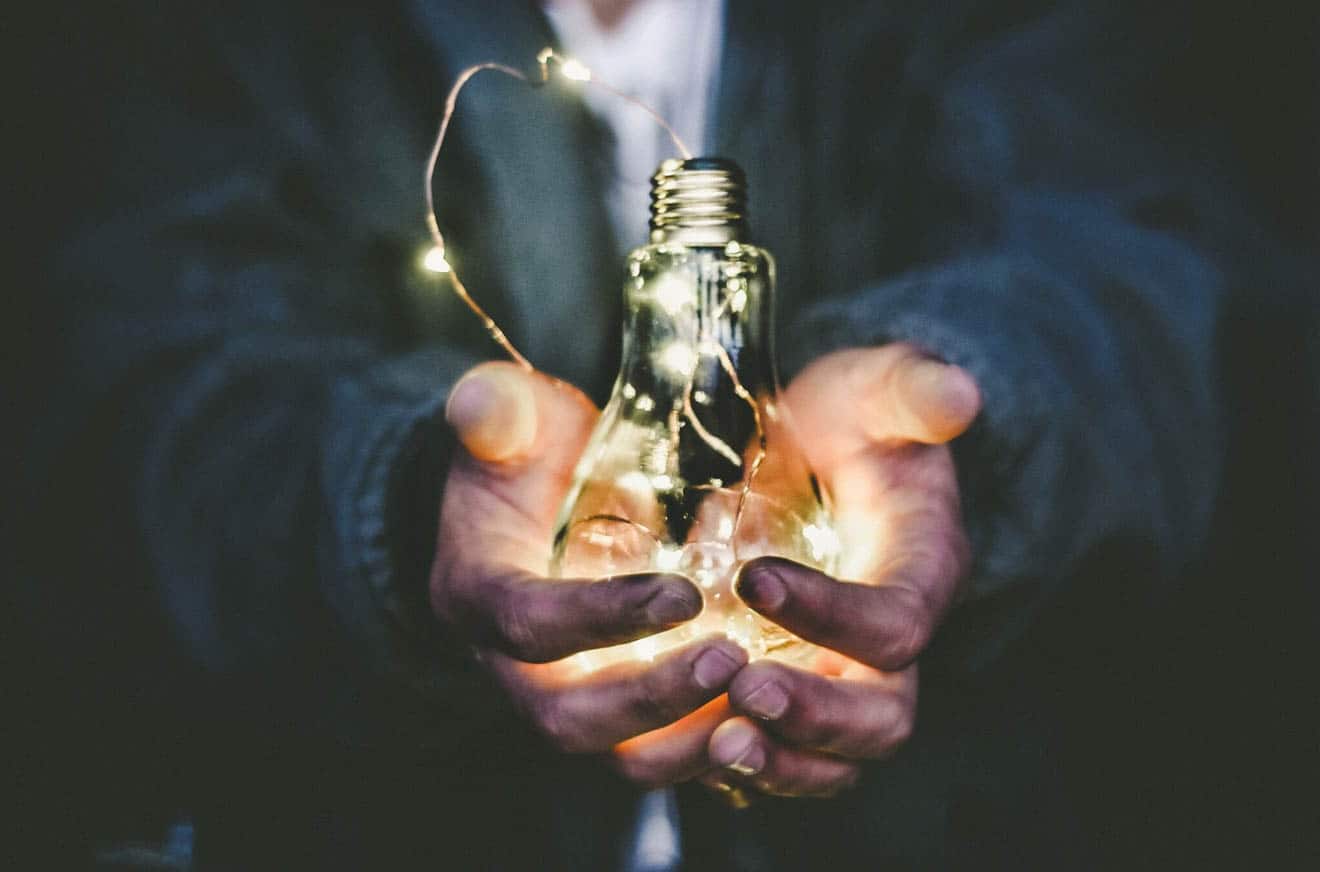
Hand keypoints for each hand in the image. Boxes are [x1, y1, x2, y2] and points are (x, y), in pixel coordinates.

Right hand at [429, 362, 746, 782]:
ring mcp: (565, 697)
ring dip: (689, 740)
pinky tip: (773, 718)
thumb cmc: (528, 454)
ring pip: (618, 755)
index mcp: (477, 594)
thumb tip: (480, 404)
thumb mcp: (511, 418)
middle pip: (569, 717)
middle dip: (651, 699)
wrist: (535, 501)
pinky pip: (660, 753)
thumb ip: (497, 409)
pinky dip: (713, 748)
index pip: (527, 623)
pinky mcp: (615, 713)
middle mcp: (511, 666)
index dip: (601, 617)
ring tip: (763, 699)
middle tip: (732, 659)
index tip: (683, 594)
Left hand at [706, 344, 980, 797]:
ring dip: (779, 762)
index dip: (833, 614)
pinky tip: (686, 745)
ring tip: (717, 744)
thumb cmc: (853, 420)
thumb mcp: (878, 389)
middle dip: (816, 715)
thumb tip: (957, 394)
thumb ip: (912, 390)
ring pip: (835, 758)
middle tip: (744, 690)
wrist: (823, 452)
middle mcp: (891, 643)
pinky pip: (784, 756)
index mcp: (921, 572)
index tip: (753, 578)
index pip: (895, 622)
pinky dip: (743, 767)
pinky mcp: (797, 691)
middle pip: (881, 716)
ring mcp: (844, 676)